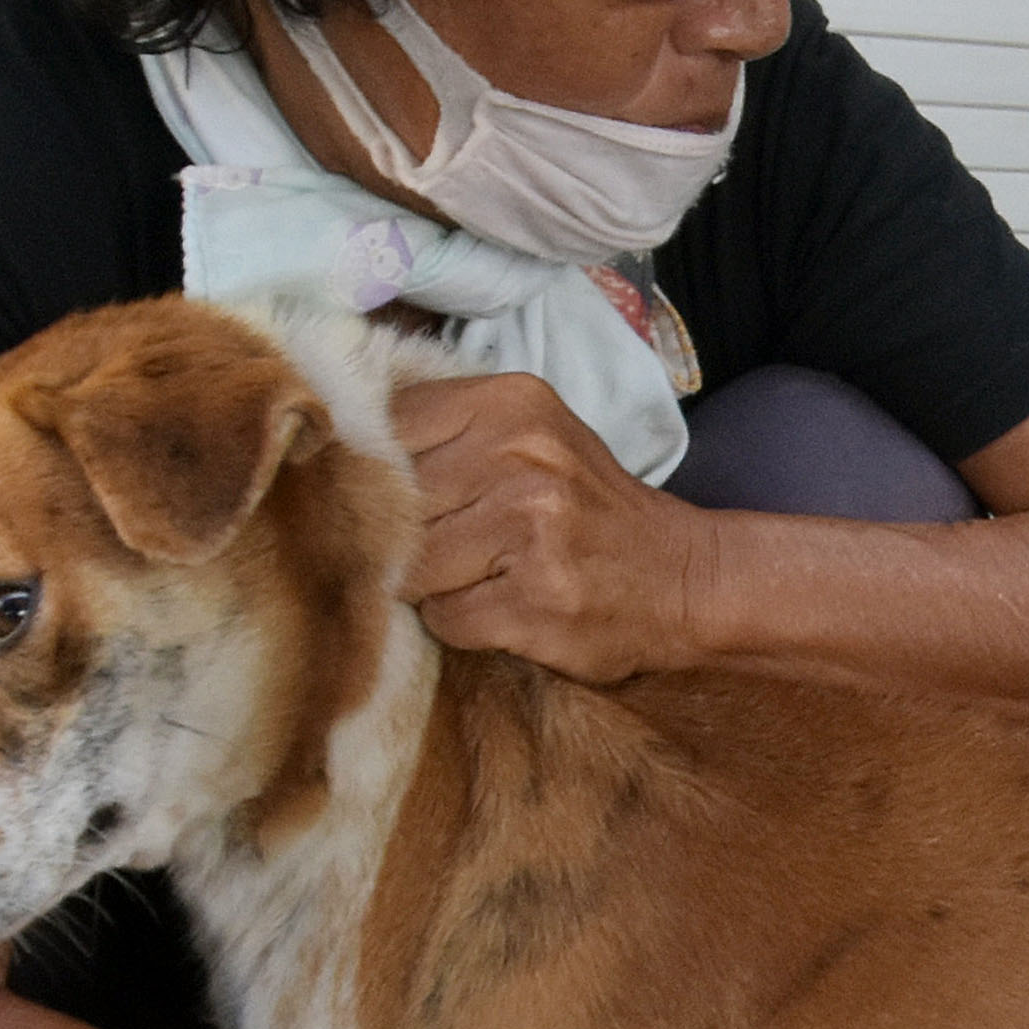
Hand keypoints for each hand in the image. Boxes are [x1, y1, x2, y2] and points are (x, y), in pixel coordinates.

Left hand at [397, 372, 717, 679]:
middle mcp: (520, 458)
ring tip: (486, 578)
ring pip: (412, 567)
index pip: (388, 428)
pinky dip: (464, 624)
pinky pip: (446, 619)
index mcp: (512, 404)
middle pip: (395, 504)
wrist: (686, 581)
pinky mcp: (532, 602)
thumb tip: (342, 451)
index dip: (378, 470)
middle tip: (452, 545)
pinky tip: (505, 609)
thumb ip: (449, 434)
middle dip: (407, 536)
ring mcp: (528, 531)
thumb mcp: (533, 438)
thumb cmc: (591, 511)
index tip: (399, 495)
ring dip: (435, 586)